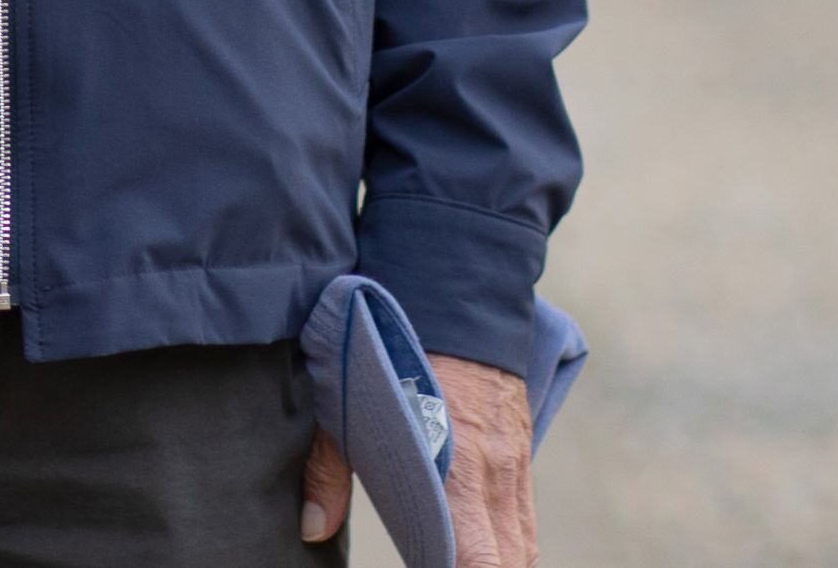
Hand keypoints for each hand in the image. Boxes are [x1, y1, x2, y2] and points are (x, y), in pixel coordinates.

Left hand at [299, 353, 534, 563]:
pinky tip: (486, 547)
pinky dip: (512, 542)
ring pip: (522, 545)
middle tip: (439, 564)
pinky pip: (526, 517)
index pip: (479, 562)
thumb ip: (328, 472)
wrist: (455, 297)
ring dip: (499, 563)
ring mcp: (516, 465)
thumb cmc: (391, 350)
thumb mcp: (343, 407)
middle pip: (507, 562)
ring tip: (456, 561)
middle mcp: (494, 477)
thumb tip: (312, 529)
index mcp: (454, 474)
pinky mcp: (523, 451)